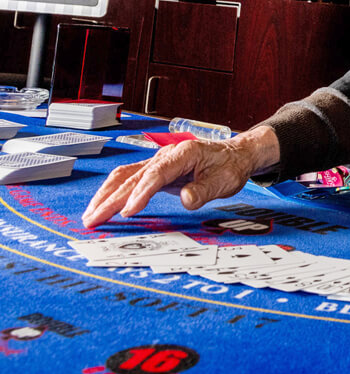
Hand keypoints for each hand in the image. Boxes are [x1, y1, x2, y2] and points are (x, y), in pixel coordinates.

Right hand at [82, 125, 279, 228]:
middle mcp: (166, 155)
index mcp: (183, 153)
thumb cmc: (229, 166)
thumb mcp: (225, 180)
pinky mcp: (155, 170)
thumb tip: (186, 199)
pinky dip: (114, 191)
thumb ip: (204, 190)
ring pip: (125, 176)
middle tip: (93, 219)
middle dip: (111, 199)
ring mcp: (158, 162)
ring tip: (91, 215)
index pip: (156, 174)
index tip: (128, 211)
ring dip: (106, 195)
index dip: (141, 193)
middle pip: (133, 176)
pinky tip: (104, 204)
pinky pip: (130, 179)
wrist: (234, 155)